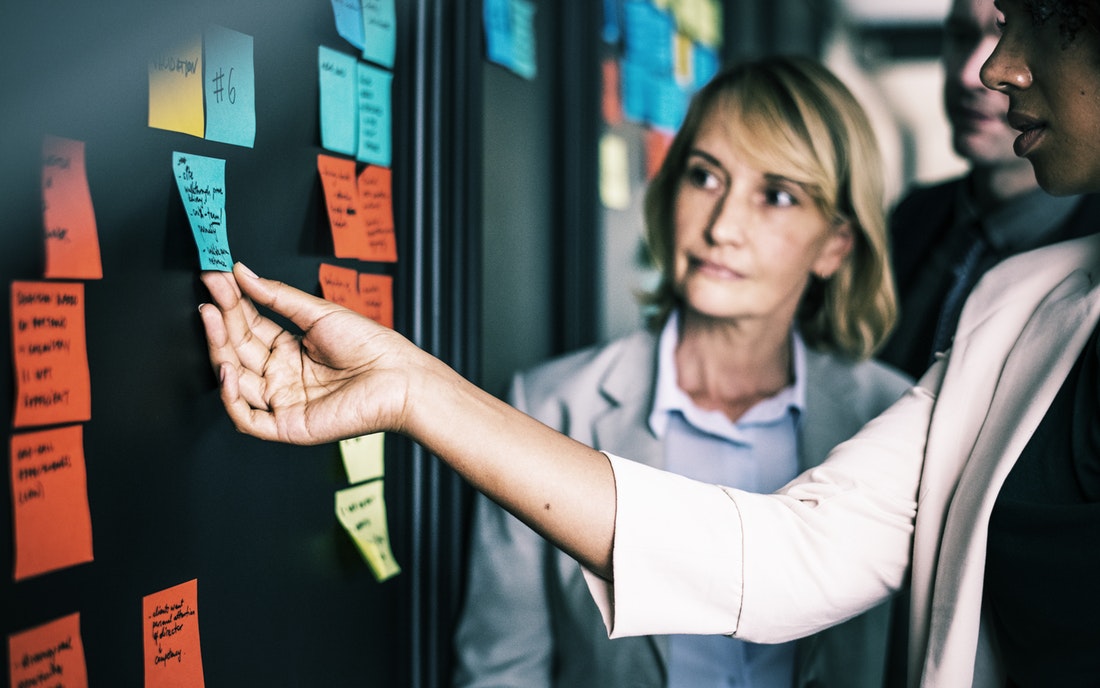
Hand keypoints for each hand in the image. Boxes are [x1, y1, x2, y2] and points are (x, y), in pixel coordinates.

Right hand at [198, 263, 418, 444]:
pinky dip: (230, 397)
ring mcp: (283, 402)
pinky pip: (247, 419)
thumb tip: (243, 273)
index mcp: (290, 351)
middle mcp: (282, 377)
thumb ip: (278, 297)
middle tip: (208, 296)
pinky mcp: (288, 426)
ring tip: (212, 318)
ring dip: (218, 351)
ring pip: (235, 382)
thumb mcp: (319, 313)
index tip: (215, 277)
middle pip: (238, 351)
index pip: (249, 327)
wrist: (400, 377)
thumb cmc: (372, 347)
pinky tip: (226, 368)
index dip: (231, 304)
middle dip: (220, 322)